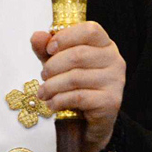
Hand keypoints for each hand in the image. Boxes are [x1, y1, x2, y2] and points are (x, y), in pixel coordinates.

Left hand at [30, 22, 125, 151]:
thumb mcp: (58, 64)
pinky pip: (79, 97)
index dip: (66, 37)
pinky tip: (52, 104)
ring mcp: (115, 81)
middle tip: (43, 76)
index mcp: (105, 44)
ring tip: (43, 93)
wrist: (90, 121)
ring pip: (76, 77)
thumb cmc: (75, 86)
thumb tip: (37, 36)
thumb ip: (47, 49)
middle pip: (79, 55)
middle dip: (53, 66)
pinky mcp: (111, 101)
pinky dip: (59, 100)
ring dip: (52, 86)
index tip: (49, 49)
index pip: (90, 30)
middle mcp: (115, 60)